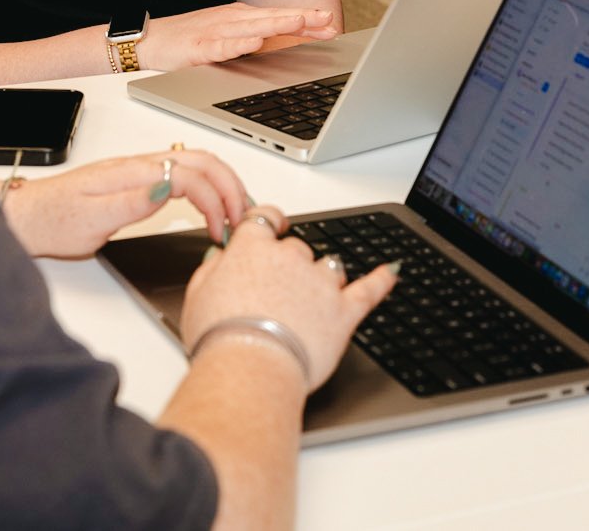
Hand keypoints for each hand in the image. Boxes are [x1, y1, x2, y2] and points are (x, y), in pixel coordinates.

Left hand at [0, 148, 251, 258]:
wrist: (27, 215)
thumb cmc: (54, 220)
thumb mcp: (90, 220)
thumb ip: (131, 204)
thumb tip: (169, 188)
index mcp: (132, 172)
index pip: (190, 174)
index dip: (214, 200)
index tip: (220, 230)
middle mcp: (140, 165)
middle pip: (203, 160)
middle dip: (232, 187)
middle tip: (244, 220)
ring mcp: (141, 169)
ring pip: (198, 163)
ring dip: (224, 184)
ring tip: (238, 213)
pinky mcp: (140, 179)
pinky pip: (186, 173)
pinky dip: (209, 187)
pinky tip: (212, 205)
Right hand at [140, 3, 339, 69]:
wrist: (150, 40)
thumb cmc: (191, 39)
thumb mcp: (230, 37)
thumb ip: (258, 39)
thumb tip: (289, 45)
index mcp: (243, 18)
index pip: (281, 17)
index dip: (308, 21)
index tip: (333, 25)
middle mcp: (233, 19)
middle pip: (273, 17)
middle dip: (302, 18)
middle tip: (328, 19)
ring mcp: (216, 30)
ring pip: (252, 26)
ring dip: (278, 24)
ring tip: (300, 22)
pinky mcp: (199, 46)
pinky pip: (222, 45)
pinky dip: (238, 43)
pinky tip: (254, 42)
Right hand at [180, 208, 399, 389]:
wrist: (250, 369)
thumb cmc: (221, 338)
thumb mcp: (197, 295)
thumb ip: (212, 268)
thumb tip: (221, 255)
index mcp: (254, 249)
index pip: (265, 219)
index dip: (269, 223)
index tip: (272, 226)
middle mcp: (291, 258)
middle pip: (297, 249)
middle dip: (289, 266)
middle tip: (275, 295)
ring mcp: (322, 284)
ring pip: (329, 267)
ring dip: (322, 279)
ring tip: (309, 303)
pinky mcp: (344, 311)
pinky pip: (369, 289)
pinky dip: (382, 279)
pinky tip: (391, 271)